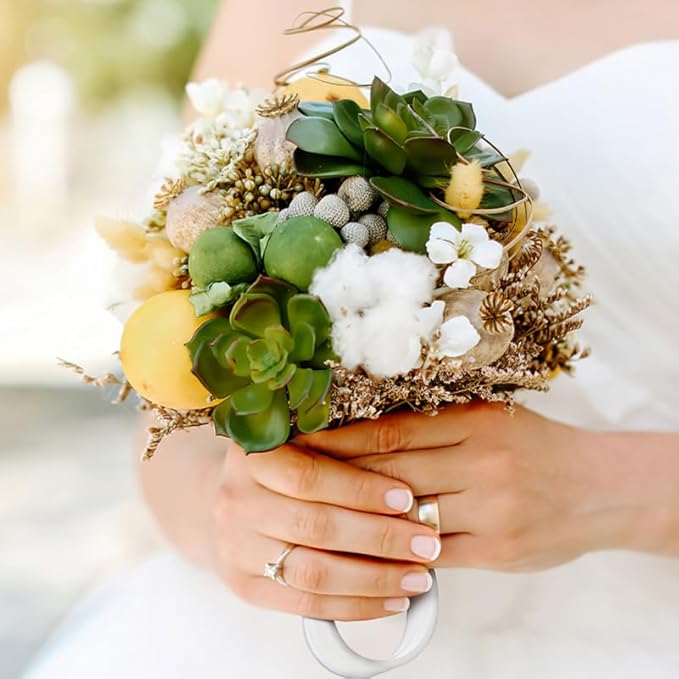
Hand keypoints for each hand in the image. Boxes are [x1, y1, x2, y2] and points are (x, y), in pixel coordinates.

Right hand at [212, 441, 440, 620]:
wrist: (220, 501)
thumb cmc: (273, 470)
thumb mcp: (295, 444)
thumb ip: (336, 452)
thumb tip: (405, 475)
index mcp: (252, 457)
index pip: (309, 475)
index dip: (360, 489)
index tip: (406, 498)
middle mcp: (238, 502)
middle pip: (316, 526)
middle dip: (380, 538)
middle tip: (424, 544)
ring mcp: (237, 548)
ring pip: (314, 572)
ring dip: (375, 578)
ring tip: (416, 578)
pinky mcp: (246, 586)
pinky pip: (306, 604)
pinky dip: (355, 606)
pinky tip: (390, 601)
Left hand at [299, 402, 637, 571]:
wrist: (597, 488)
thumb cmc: (535, 446)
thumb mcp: (488, 419)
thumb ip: (434, 425)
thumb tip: (363, 433)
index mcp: (473, 421)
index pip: (389, 433)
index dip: (339, 440)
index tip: (301, 442)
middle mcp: (480, 462)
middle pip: (389, 475)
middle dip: (336, 480)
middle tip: (291, 482)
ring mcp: (490, 509)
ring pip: (406, 519)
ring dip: (358, 522)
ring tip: (316, 519)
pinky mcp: (496, 550)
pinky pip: (431, 556)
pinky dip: (394, 554)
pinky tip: (364, 551)